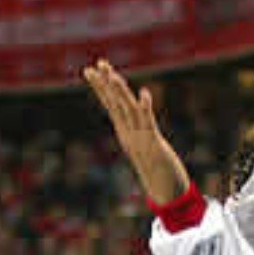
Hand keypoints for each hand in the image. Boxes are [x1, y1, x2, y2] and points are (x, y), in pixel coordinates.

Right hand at [84, 59, 192, 206]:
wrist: (165, 190)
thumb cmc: (158, 170)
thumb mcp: (146, 150)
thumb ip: (140, 136)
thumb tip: (137, 127)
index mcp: (126, 132)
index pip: (111, 105)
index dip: (100, 87)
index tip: (89, 70)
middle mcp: (130, 133)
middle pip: (116, 104)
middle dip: (106, 83)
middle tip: (97, 64)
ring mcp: (141, 138)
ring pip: (128, 111)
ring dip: (120, 93)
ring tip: (113, 75)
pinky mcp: (154, 145)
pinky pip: (148, 124)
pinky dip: (145, 109)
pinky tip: (144, 94)